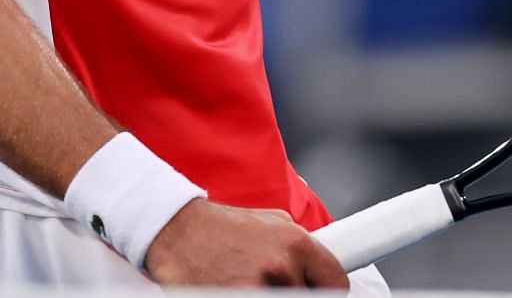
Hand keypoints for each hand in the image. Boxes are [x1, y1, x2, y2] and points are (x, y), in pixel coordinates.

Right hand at [143, 199, 348, 287]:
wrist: (176, 231)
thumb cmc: (220, 229)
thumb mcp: (269, 222)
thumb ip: (297, 246)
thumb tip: (319, 266)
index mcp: (295, 241)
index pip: (336, 282)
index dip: (329, 292)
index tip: (323, 294)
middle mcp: (281, 265)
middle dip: (295, 294)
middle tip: (273, 286)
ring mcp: (258, 288)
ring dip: (270, 297)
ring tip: (247, 284)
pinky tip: (233, 289)